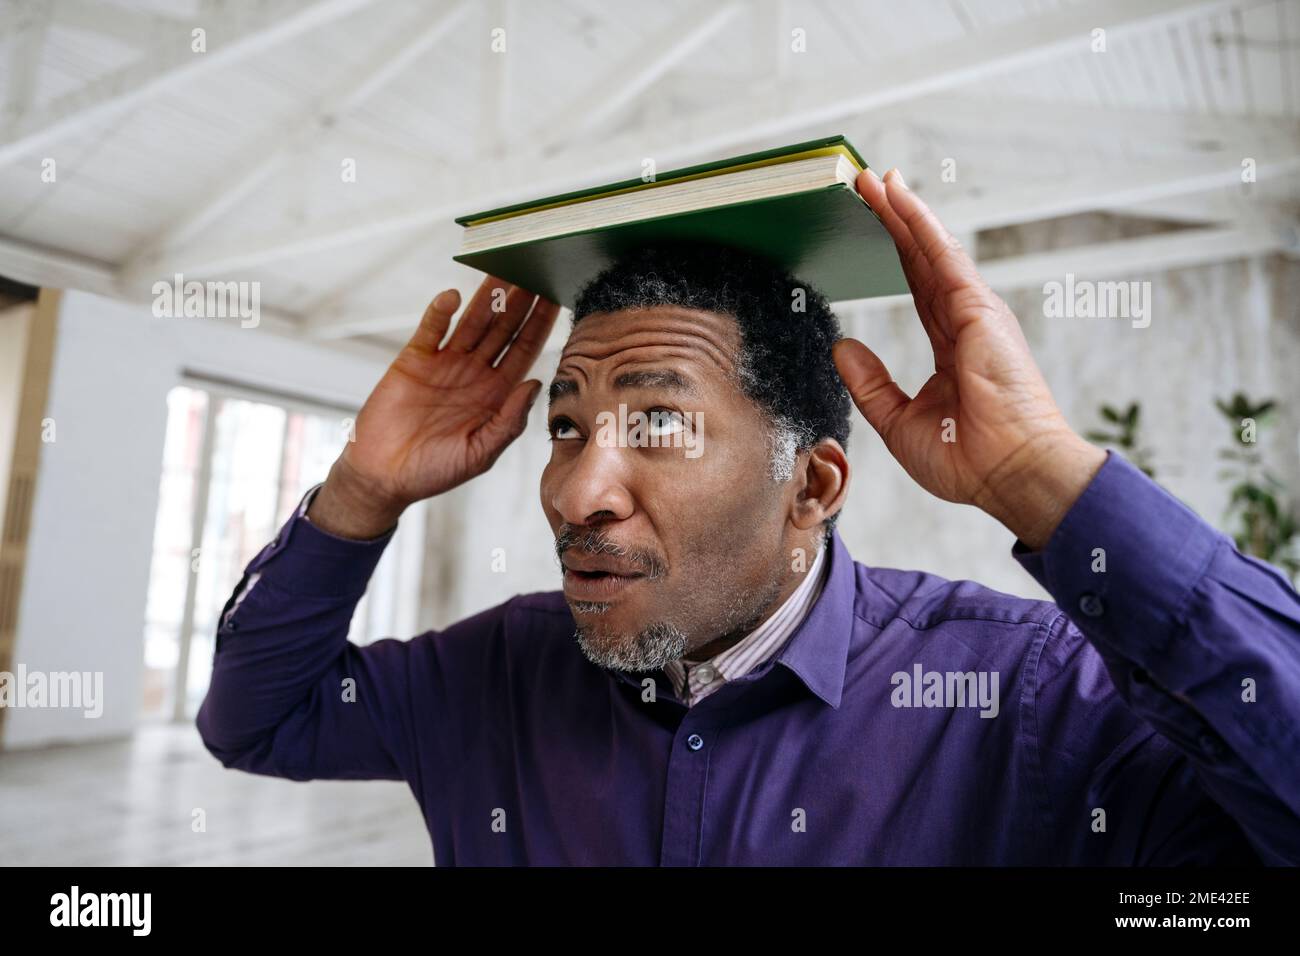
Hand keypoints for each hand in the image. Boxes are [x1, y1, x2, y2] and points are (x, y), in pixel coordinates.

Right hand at [309, 277, 559, 537]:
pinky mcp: (414, 360)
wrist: (385, 476)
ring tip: (503, 271)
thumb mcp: (480, 453)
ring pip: (472, 322)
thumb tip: (534, 384)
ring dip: (487, 298)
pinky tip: (452, 297)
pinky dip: (439, 313)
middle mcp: (474, 372)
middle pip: (502, 329)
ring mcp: (444, 363)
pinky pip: (430, 330)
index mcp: (495, 393)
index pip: (524, 351)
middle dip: (519, 302)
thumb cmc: (434, 471)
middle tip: (535, 270)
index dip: (539, 325)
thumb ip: (509, 421)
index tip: (556, 298)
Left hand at [833, 167, 1104, 549]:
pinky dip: (921, 225)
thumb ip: (871, 384)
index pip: (918, 286)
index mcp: (953, 347)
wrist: (1009, 473)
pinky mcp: (979, 311)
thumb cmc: (968, 459)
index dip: (898, 251)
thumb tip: (843, 348)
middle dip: (895, 219)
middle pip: (923, 259)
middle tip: (868, 183)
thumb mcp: (899, 421)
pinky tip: (901, 199)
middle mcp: (966, 322)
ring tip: (877, 179)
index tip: (876, 221)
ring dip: (903, 211)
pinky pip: (944, 258)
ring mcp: (975, 313)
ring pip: (932, 249)